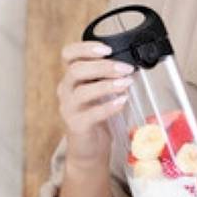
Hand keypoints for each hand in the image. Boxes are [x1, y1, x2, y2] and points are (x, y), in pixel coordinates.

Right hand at [56, 41, 134, 170]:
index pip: (68, 55)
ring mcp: (69, 109)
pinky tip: (122, 102)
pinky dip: (109, 106)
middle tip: (126, 69)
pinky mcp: (77, 126)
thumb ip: (108, 78)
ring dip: (107, 85)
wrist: (89, 148)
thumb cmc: (96, 116)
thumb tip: (130, 65)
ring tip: (126, 84)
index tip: (107, 49)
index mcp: (71, 77)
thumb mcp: (99, 92)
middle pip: (76, 70)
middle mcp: (66, 90)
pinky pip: (91, 114)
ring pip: (82, 91)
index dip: (85, 48)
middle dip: (103, 66)